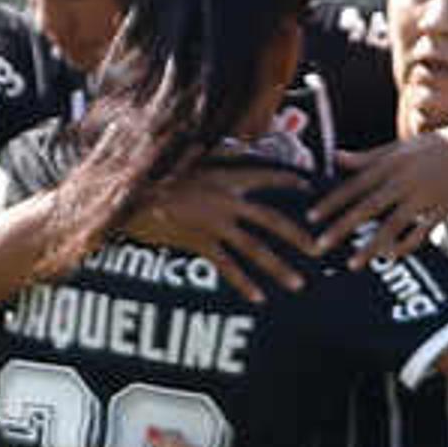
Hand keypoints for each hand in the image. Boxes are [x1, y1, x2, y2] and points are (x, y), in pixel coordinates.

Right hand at [124, 163, 317, 292]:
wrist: (128, 191)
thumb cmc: (155, 170)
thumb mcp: (188, 155)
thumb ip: (216, 154)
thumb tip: (239, 148)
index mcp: (226, 175)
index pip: (267, 175)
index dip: (289, 179)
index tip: (309, 187)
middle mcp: (226, 199)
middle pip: (271, 219)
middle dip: (298, 235)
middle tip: (318, 249)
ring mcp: (214, 222)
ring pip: (254, 248)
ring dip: (278, 267)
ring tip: (298, 283)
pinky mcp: (198, 241)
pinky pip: (226, 266)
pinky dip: (243, 282)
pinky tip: (259, 297)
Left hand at [313, 121, 447, 261]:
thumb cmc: (434, 145)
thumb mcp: (399, 148)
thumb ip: (366, 157)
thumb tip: (334, 158)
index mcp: (391, 162)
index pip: (355, 185)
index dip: (332, 202)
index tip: (311, 218)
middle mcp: (405, 179)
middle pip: (367, 207)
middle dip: (341, 228)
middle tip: (319, 246)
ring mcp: (425, 196)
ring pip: (392, 226)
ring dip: (370, 247)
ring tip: (352, 264)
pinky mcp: (444, 208)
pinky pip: (421, 232)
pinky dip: (405, 246)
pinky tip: (390, 256)